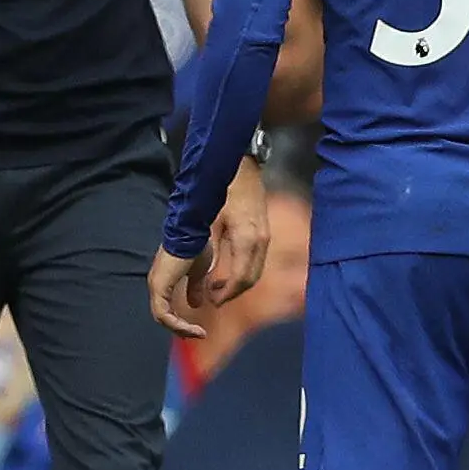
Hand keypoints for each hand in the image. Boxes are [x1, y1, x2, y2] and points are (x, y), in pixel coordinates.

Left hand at [148, 246, 213, 338]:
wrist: (192, 232)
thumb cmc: (196, 247)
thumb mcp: (198, 273)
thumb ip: (195, 288)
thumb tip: (196, 303)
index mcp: (164, 280)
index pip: (166, 308)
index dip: (180, 321)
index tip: (197, 328)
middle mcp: (156, 284)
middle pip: (163, 316)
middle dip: (180, 328)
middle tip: (196, 334)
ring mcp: (156, 285)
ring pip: (162, 318)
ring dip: (180, 328)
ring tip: (196, 333)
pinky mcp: (159, 287)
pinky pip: (163, 314)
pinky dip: (177, 324)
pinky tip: (192, 327)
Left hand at [204, 166, 269, 306]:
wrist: (242, 168)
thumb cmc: (222, 191)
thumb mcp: (210, 222)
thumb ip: (208, 251)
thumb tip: (202, 276)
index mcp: (248, 241)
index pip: (241, 279)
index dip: (227, 294)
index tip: (213, 301)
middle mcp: (261, 242)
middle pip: (251, 280)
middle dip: (233, 293)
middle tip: (214, 299)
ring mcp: (266, 238)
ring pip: (256, 272)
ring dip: (239, 283)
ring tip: (219, 287)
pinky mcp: (264, 233)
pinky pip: (257, 261)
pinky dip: (244, 271)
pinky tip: (229, 270)